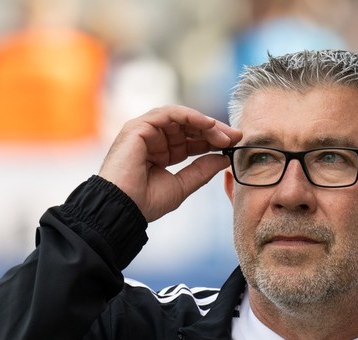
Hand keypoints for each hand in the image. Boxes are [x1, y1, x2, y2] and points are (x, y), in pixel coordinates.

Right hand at [98, 106, 242, 221]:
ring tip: (224, 134)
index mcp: (161, 153)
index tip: (234, 144)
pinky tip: (208, 124)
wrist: (122, 209)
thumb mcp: (182, 186)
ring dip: (205, 123)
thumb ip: (202, 170)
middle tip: (236, 135)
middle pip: (188, 127)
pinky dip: (190, 116)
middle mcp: (153, 140)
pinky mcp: (138, 127)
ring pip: (180, 118)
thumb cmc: (146, 202)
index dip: (213, 140)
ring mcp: (144, 131)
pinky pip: (168, 113)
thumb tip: (224, 159)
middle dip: (214, 130)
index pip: (191, 141)